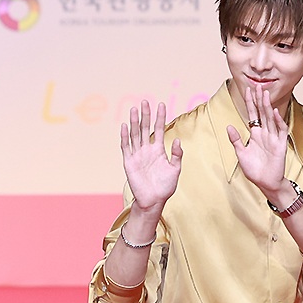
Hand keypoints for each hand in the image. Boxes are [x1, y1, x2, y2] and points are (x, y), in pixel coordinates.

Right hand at [120, 100, 181, 214]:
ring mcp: (137, 155)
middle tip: (145, 101)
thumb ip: (177, 155)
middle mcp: (146, 150)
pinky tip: (125, 126)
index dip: (160, 117)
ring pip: (135, 135)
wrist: (153, 201)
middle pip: (145, 128)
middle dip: (146, 115)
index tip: (162, 104)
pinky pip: (126, 147)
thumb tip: (176, 140)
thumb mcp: (175, 170)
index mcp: (158, 150)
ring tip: (134, 109)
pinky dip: (125, 137)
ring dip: (135, 122)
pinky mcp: (129, 163)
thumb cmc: (165, 187)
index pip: (158, 129)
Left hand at [225, 86, 287, 194]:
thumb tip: (228, 126)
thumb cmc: (254, 170)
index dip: (250, 103)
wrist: (266, 183)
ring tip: (264, 94)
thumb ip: (236, 140)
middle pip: (262, 113)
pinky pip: (280, 130)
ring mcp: (273, 138)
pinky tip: (274, 112)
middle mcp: (265, 134)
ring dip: (267, 106)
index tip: (247, 90)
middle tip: (257, 85)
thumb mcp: (241, 154)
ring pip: (270, 119)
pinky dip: (277, 121)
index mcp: (256, 134)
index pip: (253, 115)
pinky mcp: (280, 145)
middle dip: (259, 100)